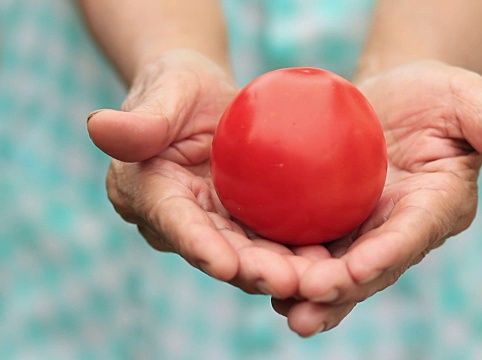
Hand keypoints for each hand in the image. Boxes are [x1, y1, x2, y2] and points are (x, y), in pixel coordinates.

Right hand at [87, 49, 307, 297]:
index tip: (227, 264)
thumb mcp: (163, 92)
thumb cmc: (178, 86)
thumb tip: (97, 126)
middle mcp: (183, 221)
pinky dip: (299, 252)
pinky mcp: (247, 221)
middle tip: (291, 282)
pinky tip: (332, 258)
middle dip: (253, 272)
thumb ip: (139, 120)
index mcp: (150, 196)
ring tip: (321, 278)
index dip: (200, 246)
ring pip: (251, 256)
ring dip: (284, 272)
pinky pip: (273, 240)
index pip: (176, 224)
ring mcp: (217, 225)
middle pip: (220, 252)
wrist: (207, 99)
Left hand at [272, 61, 481, 335]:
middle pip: (372, 266)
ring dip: (311, 292)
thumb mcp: (468, 103)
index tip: (358, 269)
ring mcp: (366, 230)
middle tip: (305, 305)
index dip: (389, 253)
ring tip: (282, 306)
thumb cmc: (435, 96)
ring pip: (339, 270)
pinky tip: (258, 274)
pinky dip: (290, 265)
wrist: (392, 97)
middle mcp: (401, 229)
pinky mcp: (335, 223)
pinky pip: (312, 248)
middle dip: (341, 289)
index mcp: (437, 207)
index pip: (414, 235)